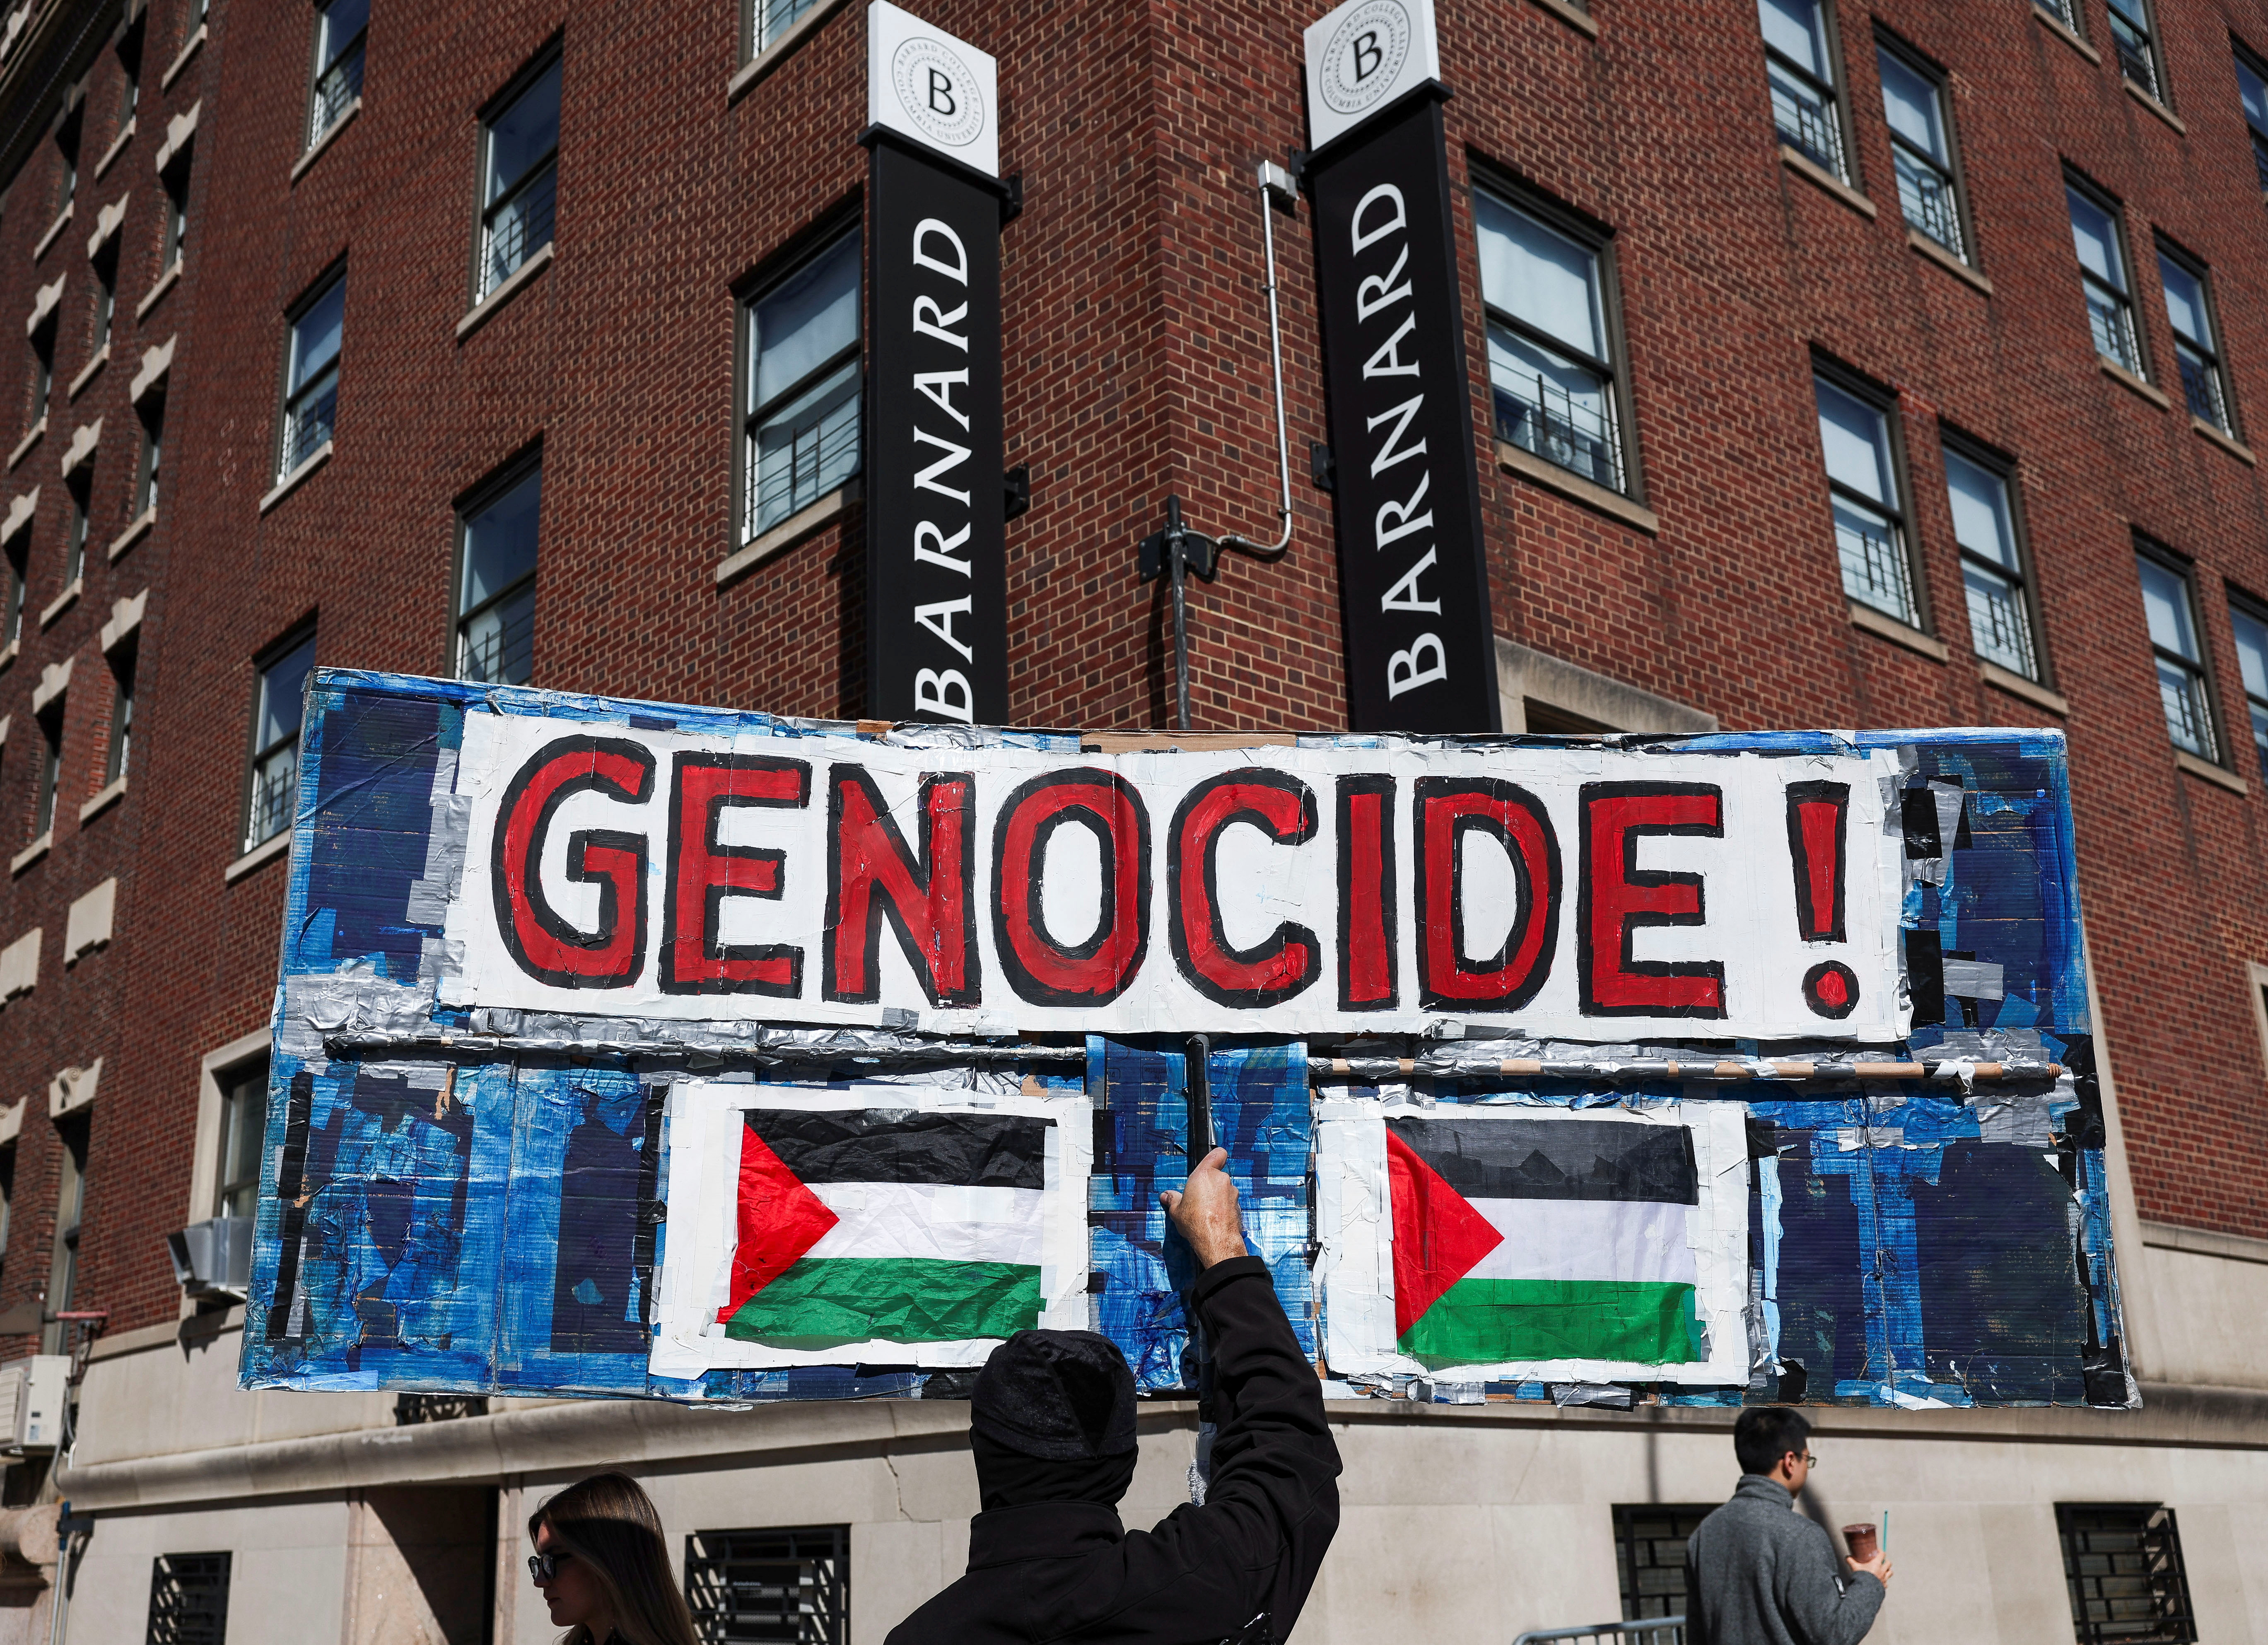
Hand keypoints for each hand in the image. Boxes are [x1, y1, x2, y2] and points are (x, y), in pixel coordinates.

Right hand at [1160, 1146, 1247, 1268]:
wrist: (1216, 1240)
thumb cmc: (1194, 1221)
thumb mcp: (1176, 1211)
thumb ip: (1172, 1200)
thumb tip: (1166, 1196)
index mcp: (1204, 1174)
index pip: (1218, 1153)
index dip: (1216, 1157)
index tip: (1211, 1163)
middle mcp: (1221, 1179)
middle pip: (1217, 1175)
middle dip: (1210, 1185)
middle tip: (1199, 1199)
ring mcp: (1232, 1193)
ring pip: (1224, 1190)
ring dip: (1218, 1197)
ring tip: (1206, 1212)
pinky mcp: (1238, 1206)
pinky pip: (1229, 1202)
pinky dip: (1224, 1208)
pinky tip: (1215, 1219)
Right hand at [1850, 1552, 1891, 1586]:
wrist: (1865, 1589)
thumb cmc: (1862, 1578)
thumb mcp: (1855, 1567)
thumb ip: (1851, 1561)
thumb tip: (1848, 1558)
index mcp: (1876, 1564)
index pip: (1882, 1554)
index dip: (1880, 1551)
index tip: (1877, 1551)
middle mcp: (1882, 1570)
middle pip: (1889, 1563)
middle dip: (1886, 1561)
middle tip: (1881, 1561)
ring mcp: (1884, 1578)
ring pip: (1890, 1572)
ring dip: (1887, 1570)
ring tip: (1883, 1570)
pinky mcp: (1884, 1585)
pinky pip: (1886, 1582)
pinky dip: (1884, 1581)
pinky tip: (1881, 1581)